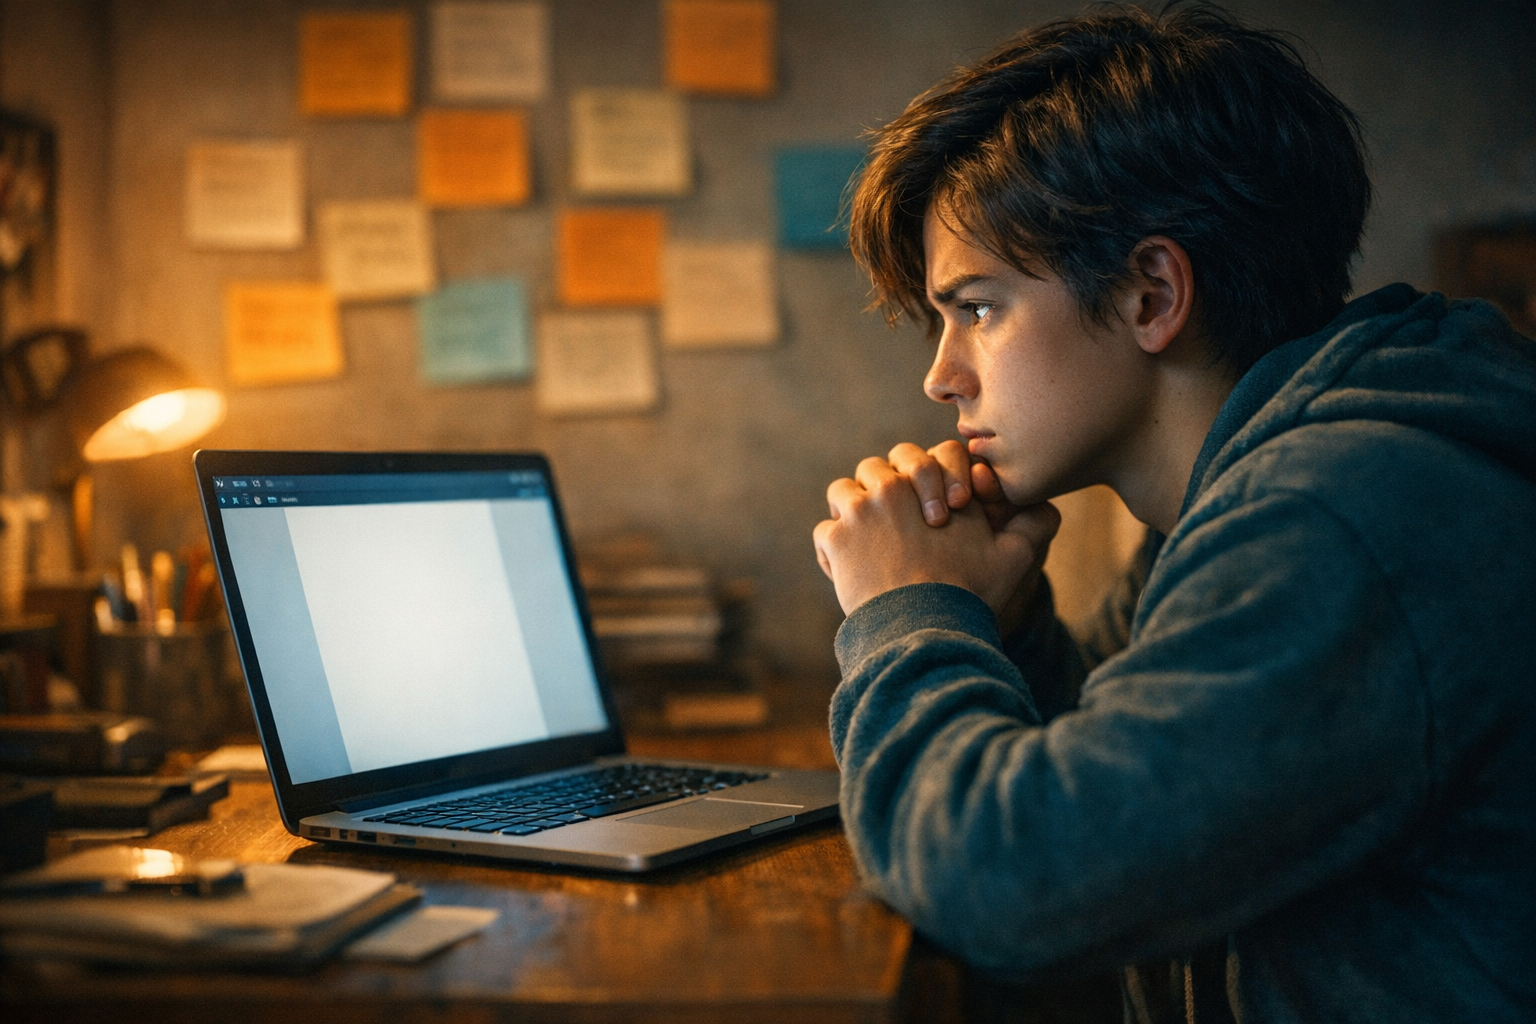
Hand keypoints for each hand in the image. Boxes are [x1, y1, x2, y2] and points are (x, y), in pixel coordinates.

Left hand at [813, 453, 1059, 615]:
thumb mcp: (1014, 558)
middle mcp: (896, 487)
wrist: (925, 627)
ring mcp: (861, 511)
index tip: (935, 513)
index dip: (931, 477)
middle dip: (883, 490)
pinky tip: (848, 571)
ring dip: (851, 512)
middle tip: (893, 524)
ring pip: (843, 492)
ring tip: (865, 542)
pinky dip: (833, 550)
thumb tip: (1046, 507)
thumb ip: (1033, 526)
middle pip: (877, 468)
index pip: (929, 456)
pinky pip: (826, 531)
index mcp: (936, 484)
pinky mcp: (836, 539)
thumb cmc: (970, 592)